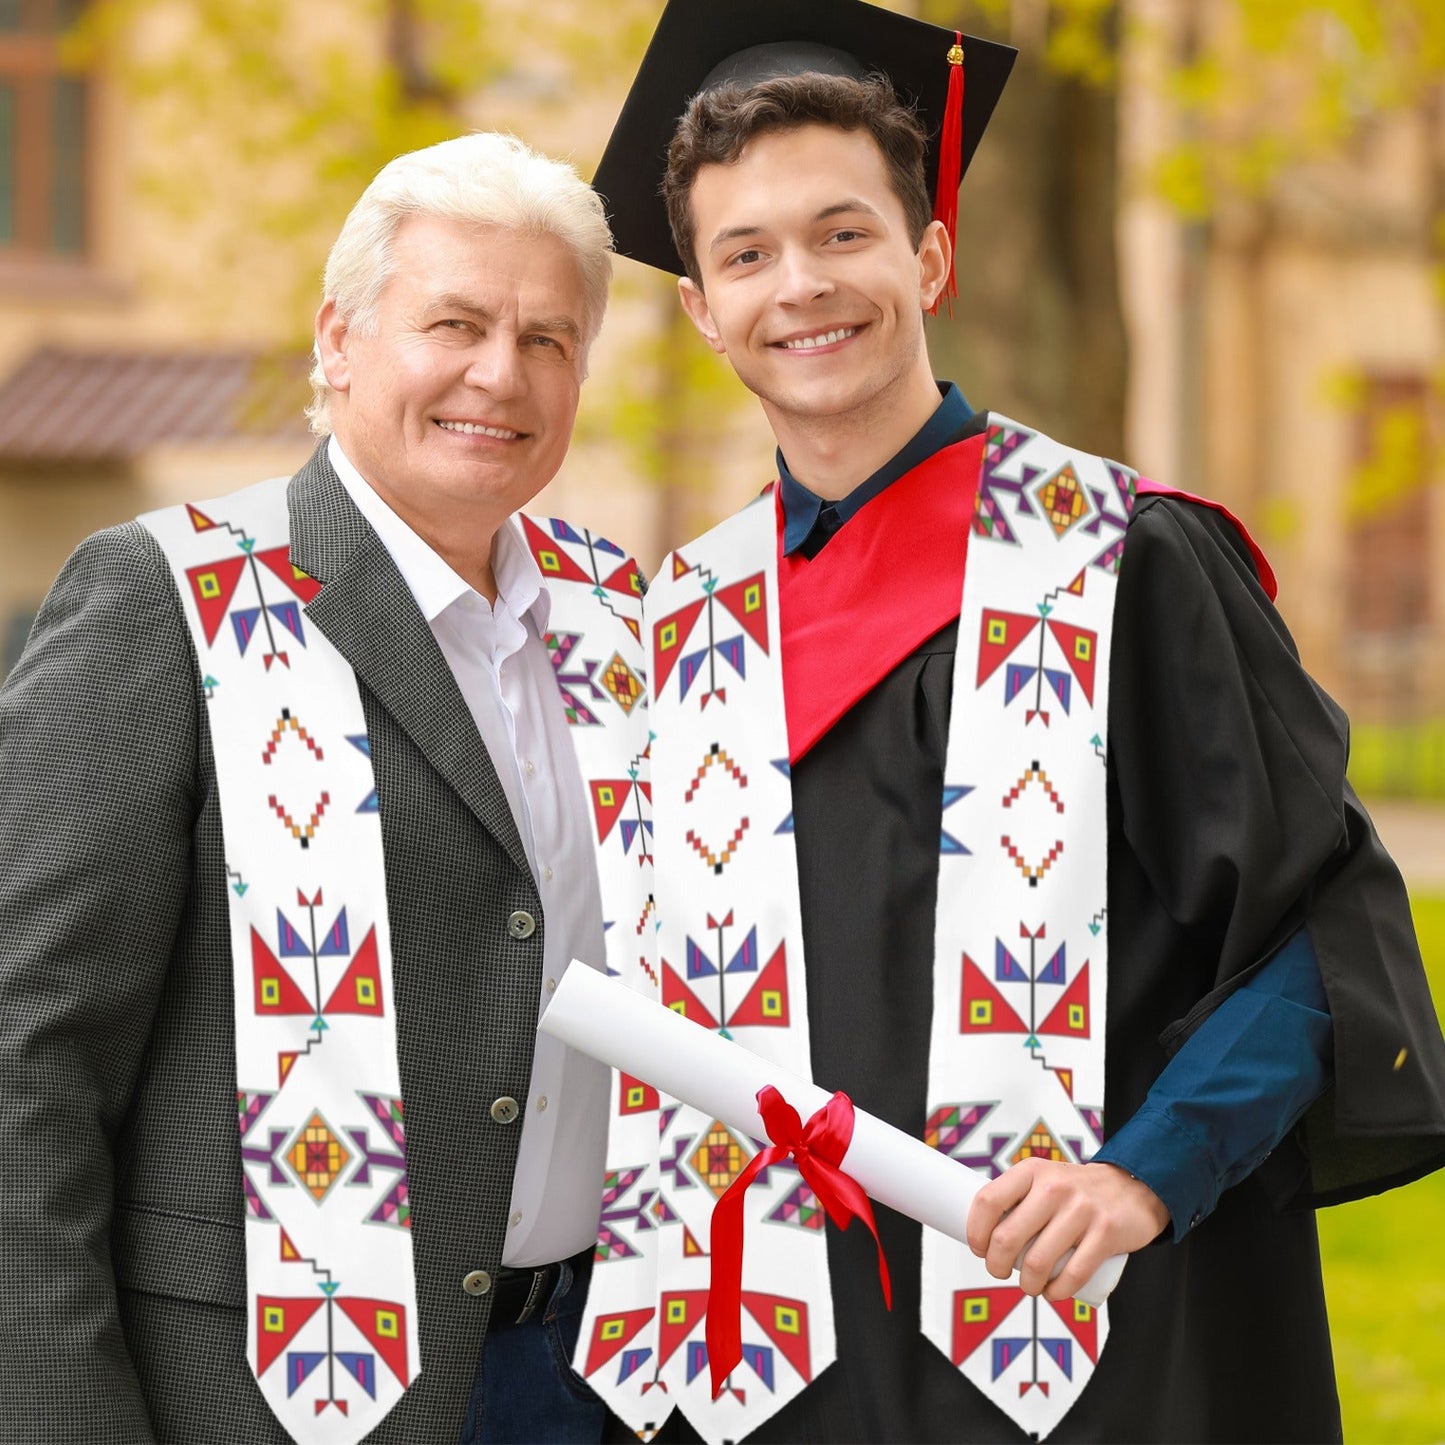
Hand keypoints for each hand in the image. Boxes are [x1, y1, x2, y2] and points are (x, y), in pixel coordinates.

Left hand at [965, 1158, 1169, 1300]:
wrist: (1131, 1188)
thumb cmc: (1076, 1191)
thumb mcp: (1043, 1179)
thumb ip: (1017, 1198)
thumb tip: (983, 1233)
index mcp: (1031, 1171)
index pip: (988, 1201)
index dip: (975, 1231)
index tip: (978, 1248)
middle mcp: (1053, 1187)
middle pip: (1006, 1238)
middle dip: (995, 1265)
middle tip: (999, 1271)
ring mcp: (1081, 1210)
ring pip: (1037, 1262)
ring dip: (1026, 1285)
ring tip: (1029, 1285)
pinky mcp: (1105, 1233)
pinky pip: (1072, 1275)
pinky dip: (1056, 1293)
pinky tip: (1052, 1293)